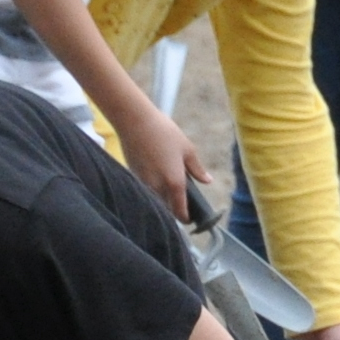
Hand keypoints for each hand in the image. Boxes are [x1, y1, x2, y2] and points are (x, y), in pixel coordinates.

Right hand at [113, 100, 210, 222]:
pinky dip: (151, 190)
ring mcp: (143, 183)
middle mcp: (157, 188)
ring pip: (154, 201)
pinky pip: (144, 190)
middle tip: (180, 202)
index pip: (180, 212)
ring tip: (168, 188)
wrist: (134, 121)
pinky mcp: (132, 176)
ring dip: (161, 200)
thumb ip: (197, 169)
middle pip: (166, 210)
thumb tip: (207, 180)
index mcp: (174, 183)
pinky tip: (154, 175)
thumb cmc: (164, 132)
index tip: (189, 218)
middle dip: (173, 210)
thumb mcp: (187, 149)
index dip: (186, 218)